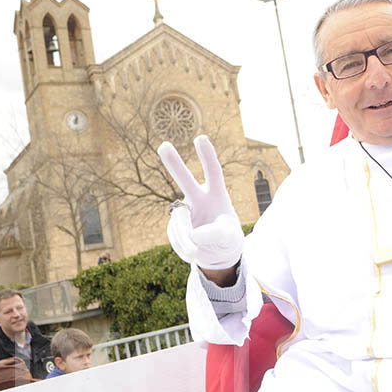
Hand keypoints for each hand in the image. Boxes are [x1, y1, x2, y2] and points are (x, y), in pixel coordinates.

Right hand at [157, 136, 242, 269]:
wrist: (216, 251)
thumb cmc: (226, 238)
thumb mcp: (228, 237)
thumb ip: (215, 234)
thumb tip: (193, 234)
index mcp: (216, 195)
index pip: (213, 173)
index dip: (207, 156)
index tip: (200, 138)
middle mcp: (198, 198)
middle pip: (185, 179)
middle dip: (174, 163)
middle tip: (164, 146)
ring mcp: (184, 210)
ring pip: (179, 221)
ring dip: (186, 240)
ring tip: (196, 252)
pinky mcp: (174, 224)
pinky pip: (175, 236)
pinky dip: (184, 248)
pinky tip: (193, 251)